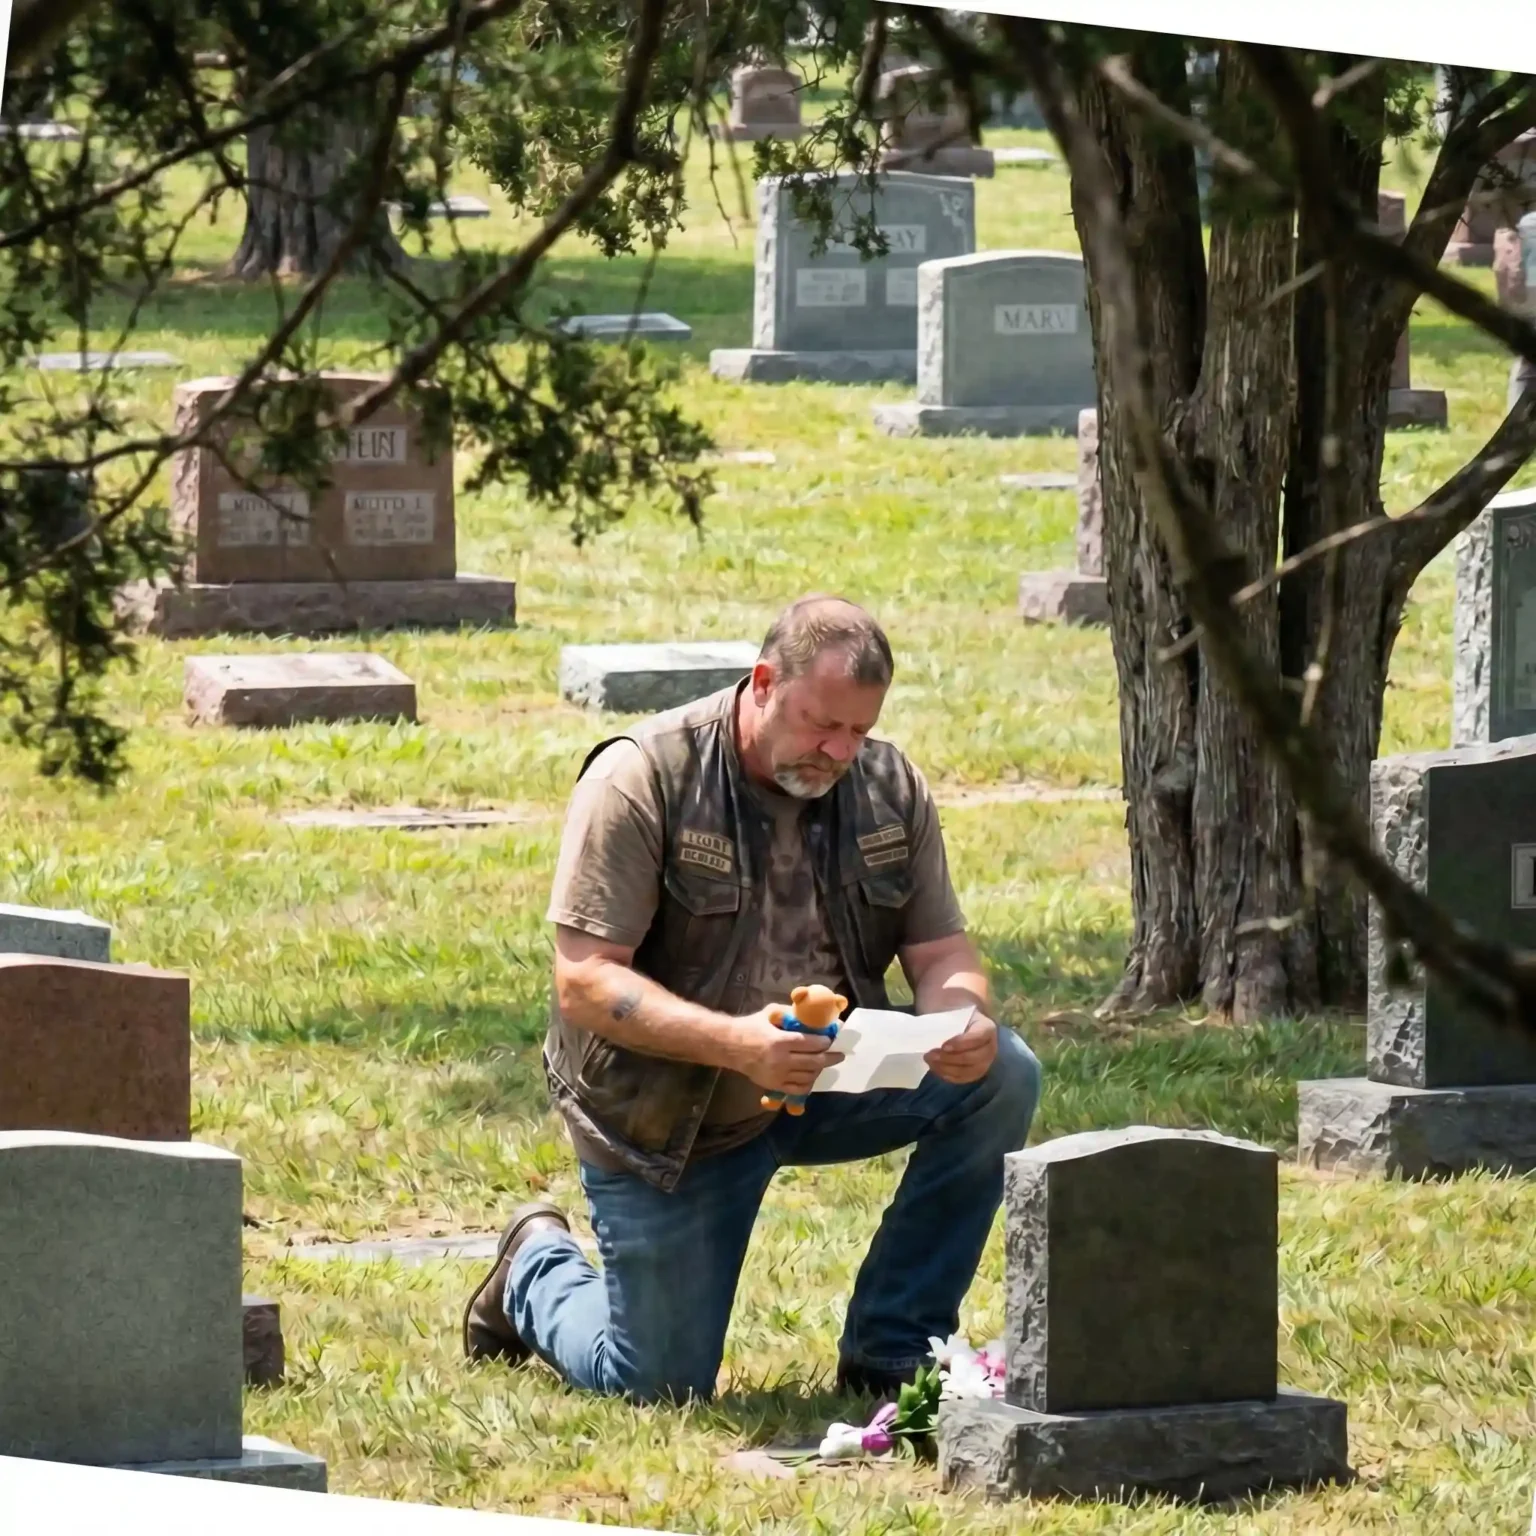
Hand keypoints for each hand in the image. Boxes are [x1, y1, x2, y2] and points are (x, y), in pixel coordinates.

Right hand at [727, 1004, 843, 1095]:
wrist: (730, 1047)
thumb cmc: (750, 1027)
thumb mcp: (770, 1013)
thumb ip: (790, 1013)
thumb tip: (811, 1013)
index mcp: (779, 1041)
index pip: (810, 1044)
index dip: (825, 1042)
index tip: (832, 1039)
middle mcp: (780, 1061)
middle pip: (814, 1062)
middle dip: (830, 1057)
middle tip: (839, 1054)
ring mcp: (777, 1076)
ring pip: (808, 1076)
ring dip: (820, 1069)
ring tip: (824, 1063)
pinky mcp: (774, 1085)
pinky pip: (797, 1089)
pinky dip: (808, 1083)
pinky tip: (812, 1076)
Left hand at [924, 1012, 997, 1084]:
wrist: (959, 1020)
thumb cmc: (955, 1013)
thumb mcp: (953, 1008)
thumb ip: (946, 1014)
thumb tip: (931, 1026)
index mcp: (988, 1028)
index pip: (978, 1037)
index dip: (961, 1043)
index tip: (943, 1045)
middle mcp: (990, 1047)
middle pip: (974, 1058)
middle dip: (950, 1059)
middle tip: (930, 1054)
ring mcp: (984, 1062)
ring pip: (968, 1072)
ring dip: (947, 1069)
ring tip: (930, 1061)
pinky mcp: (975, 1072)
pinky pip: (963, 1078)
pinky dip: (948, 1075)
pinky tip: (935, 1068)